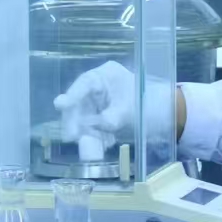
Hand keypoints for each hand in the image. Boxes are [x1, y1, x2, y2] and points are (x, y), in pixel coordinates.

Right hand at [53, 62, 176, 159]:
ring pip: (81, 116)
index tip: (61, 105)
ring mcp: (96, 100)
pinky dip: (93, 136)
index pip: (85, 83)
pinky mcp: (97, 115)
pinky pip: (89, 126)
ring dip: (84, 132)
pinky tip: (100, 146)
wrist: (160, 117)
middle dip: (75, 120)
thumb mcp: (128, 112)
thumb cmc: (147, 106)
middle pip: (79, 101)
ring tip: (90, 146)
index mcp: (106, 75)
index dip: (72, 95)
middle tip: (72, 136)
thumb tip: (91, 126)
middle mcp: (98, 86)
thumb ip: (110, 118)